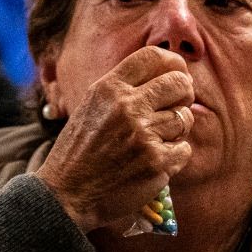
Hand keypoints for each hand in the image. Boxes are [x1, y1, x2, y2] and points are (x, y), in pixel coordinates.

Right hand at [37, 46, 194, 232]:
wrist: (66, 194)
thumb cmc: (81, 151)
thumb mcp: (92, 106)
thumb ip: (123, 89)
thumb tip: (168, 75)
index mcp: (109, 88)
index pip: (154, 57)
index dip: (174, 64)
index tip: (178, 75)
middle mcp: (127, 106)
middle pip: (180, 84)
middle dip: (184, 95)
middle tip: (176, 108)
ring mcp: (143, 134)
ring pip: (184, 119)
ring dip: (176, 131)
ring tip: (154, 141)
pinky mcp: (156, 162)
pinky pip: (184, 149)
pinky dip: (174, 156)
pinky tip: (154, 161)